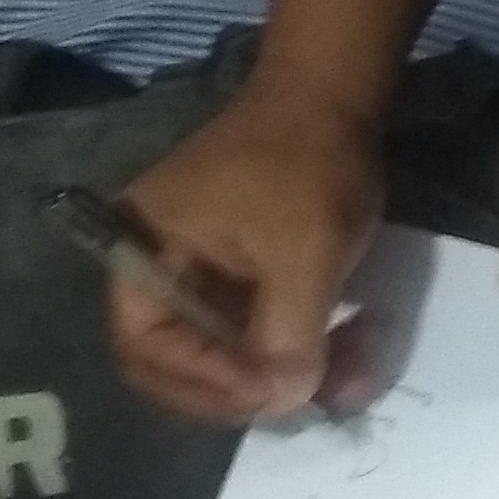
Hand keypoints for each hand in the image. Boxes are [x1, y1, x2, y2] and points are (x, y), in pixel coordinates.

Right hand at [110, 78, 387, 423]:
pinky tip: (355, 352)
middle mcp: (159, 271)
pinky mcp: (241, 278)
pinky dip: (304, 349)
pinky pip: (260, 333)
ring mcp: (201, 276)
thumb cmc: (305, 165)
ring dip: (289, 376)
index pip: (147, 348)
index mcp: (142, 255)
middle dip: (249, 390)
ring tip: (350, 379)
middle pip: (182, 364)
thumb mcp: (301, 254)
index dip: (204, 382)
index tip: (268, 392)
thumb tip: (286, 402)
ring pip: (230, 357)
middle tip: (303, 401)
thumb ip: (287, 335)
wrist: (336, 96)